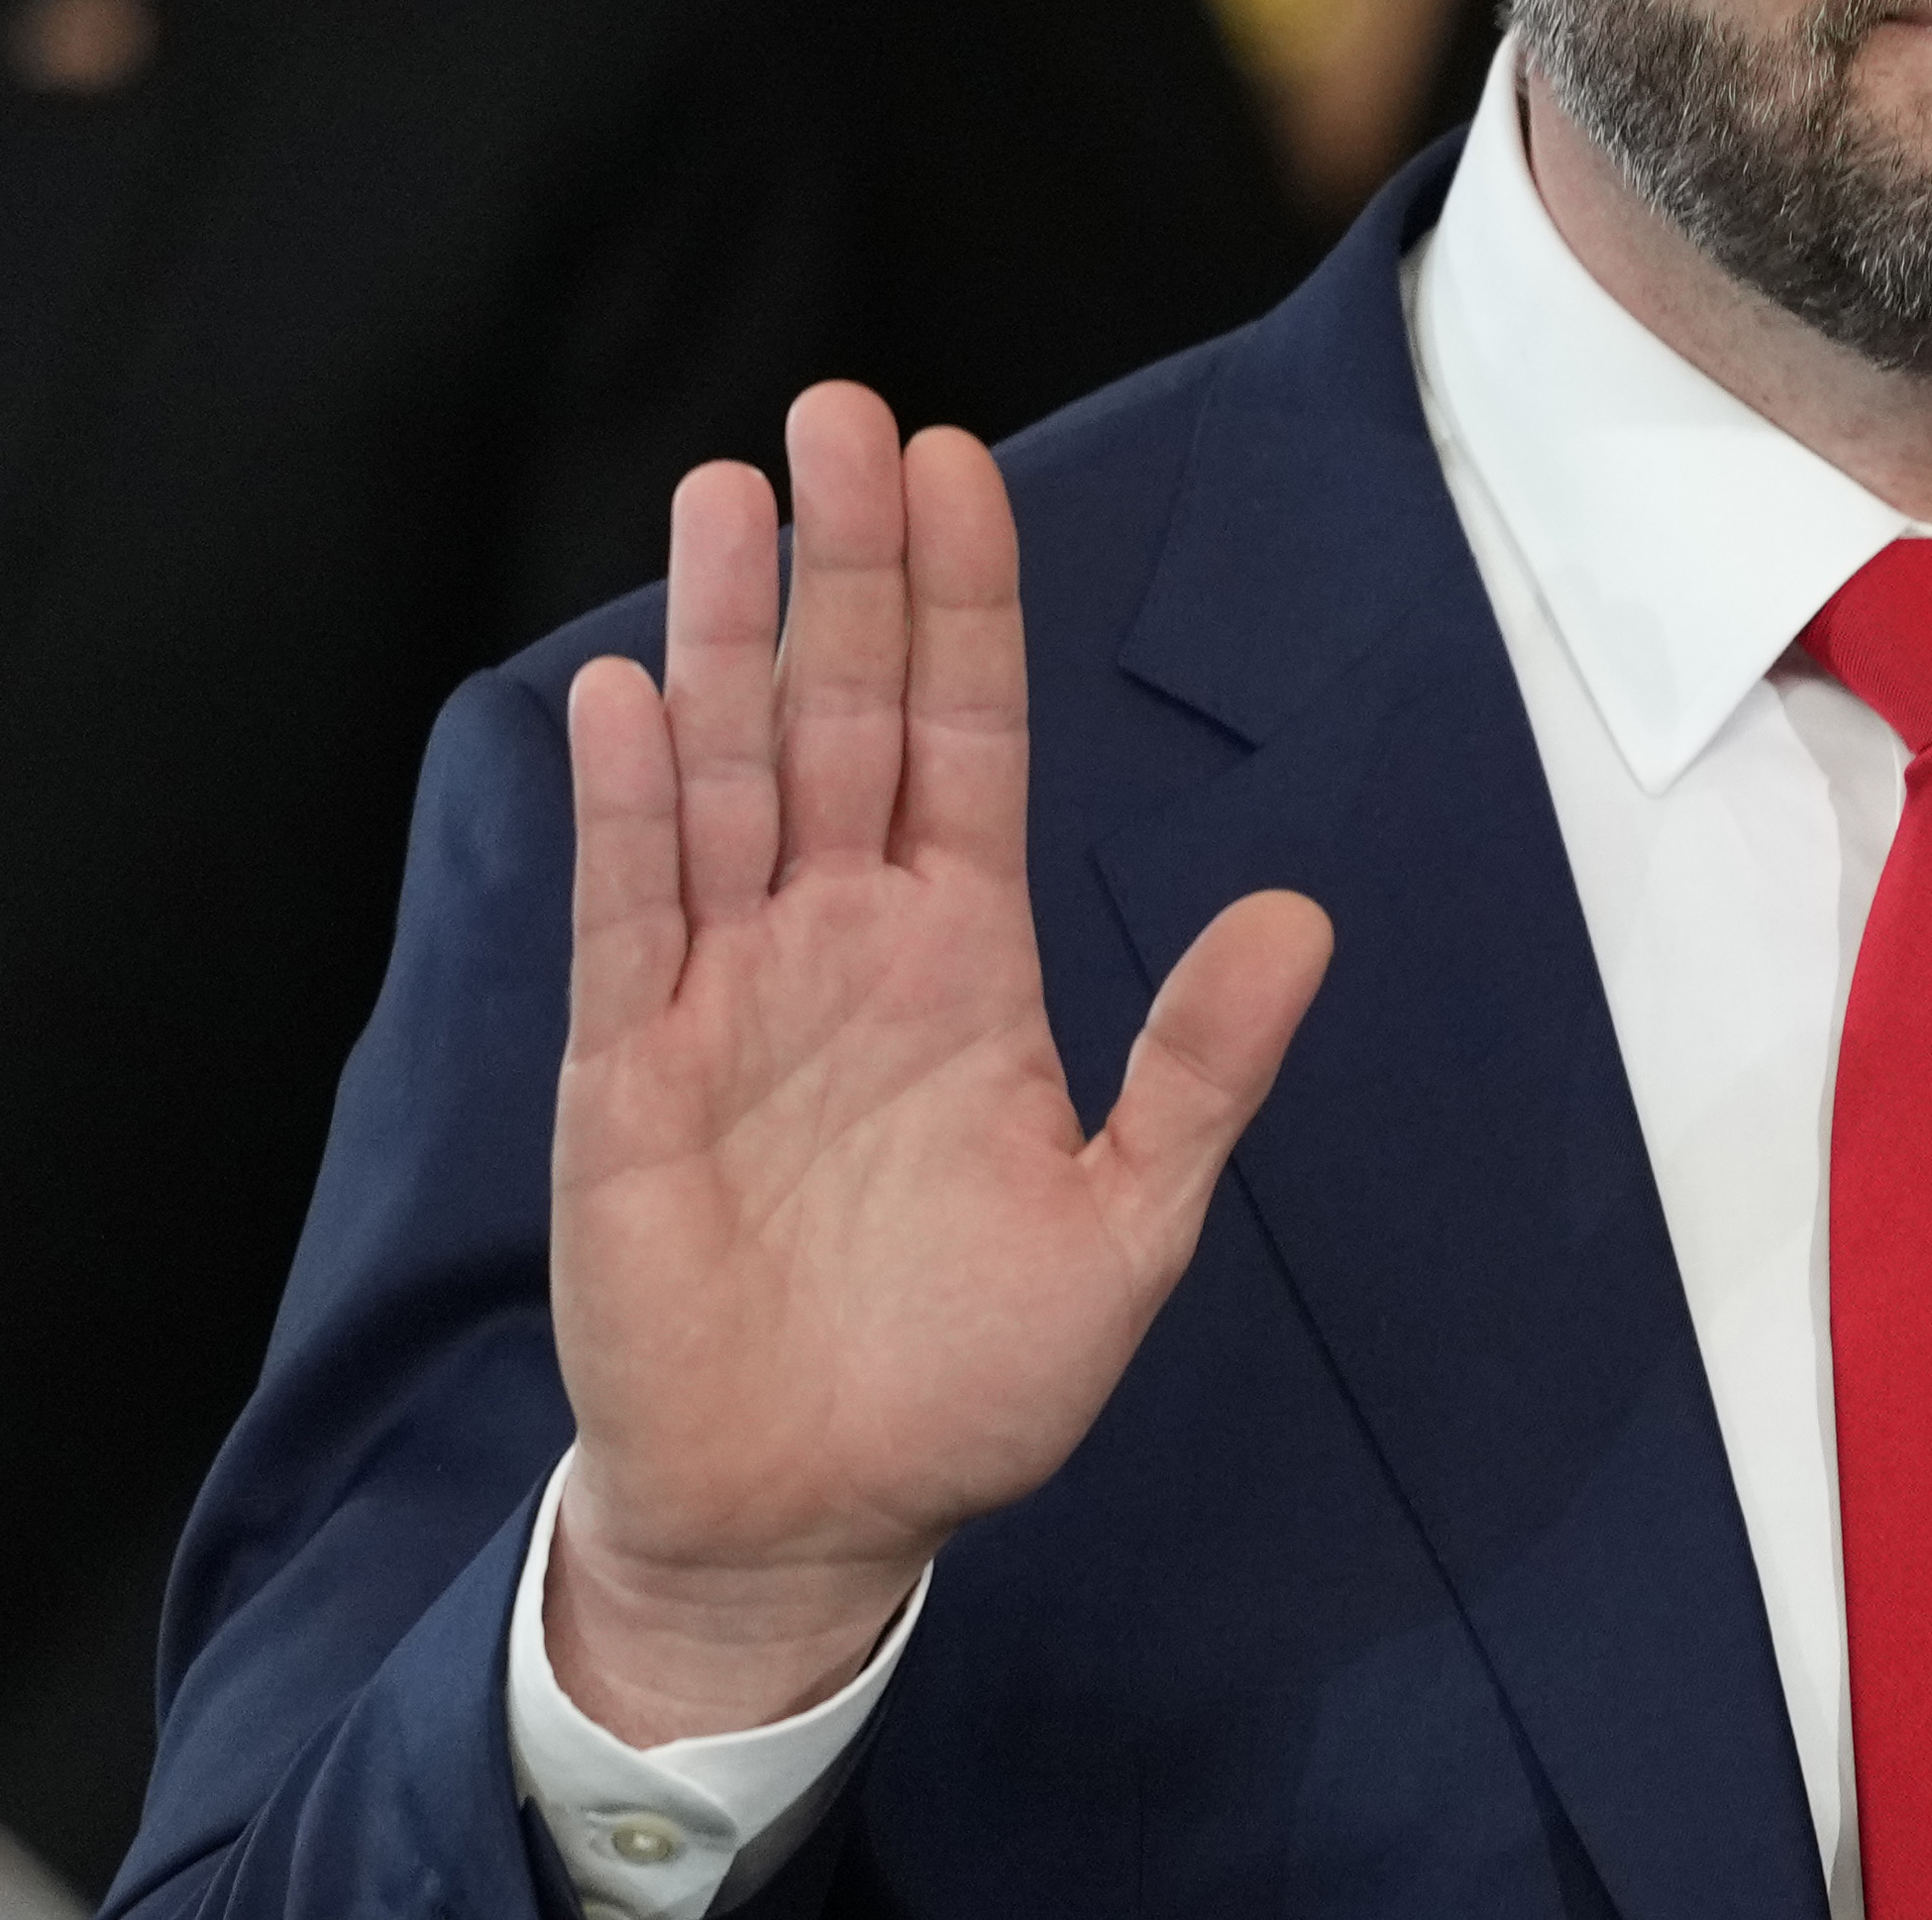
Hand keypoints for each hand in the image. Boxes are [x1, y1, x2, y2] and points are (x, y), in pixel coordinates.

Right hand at [544, 385, 1331, 1744]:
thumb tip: (1302, 917)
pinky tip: (629, 693)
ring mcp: (728, 997)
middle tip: (839, 412)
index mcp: (962, 958)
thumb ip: (1200, 1067)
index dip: (961, 603)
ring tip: (726, 493)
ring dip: (724, 638)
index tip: (956, 462)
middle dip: (845, 567)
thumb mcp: (1128, 1223)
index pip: (963, 737)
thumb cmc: (966, 1379)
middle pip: (841, 715)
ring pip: (728, 779)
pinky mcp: (633, 1077)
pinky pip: (635, 916)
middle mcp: (842, 944)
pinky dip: (633, 808)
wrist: (813, 1519)